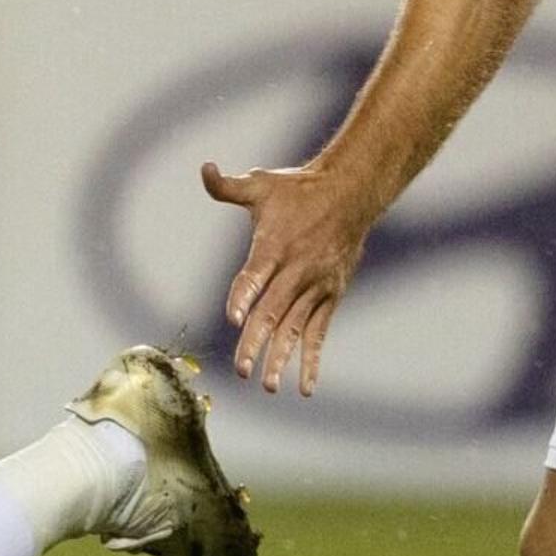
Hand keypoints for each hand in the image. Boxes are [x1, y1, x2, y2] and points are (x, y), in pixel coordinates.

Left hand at [201, 159, 372, 395]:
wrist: (351, 193)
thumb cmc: (298, 189)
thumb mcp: (261, 182)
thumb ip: (227, 186)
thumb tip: (205, 169)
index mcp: (274, 245)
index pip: (255, 275)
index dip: (243, 295)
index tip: (233, 317)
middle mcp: (297, 270)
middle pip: (273, 312)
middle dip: (256, 343)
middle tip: (241, 370)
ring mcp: (316, 286)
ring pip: (295, 328)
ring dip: (281, 359)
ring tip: (268, 386)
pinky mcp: (330, 296)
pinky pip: (318, 333)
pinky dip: (311, 360)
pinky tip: (304, 387)